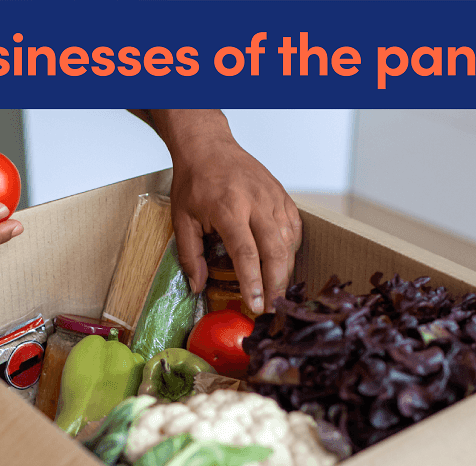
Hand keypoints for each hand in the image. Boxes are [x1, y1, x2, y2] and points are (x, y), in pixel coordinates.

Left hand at [169, 133, 301, 314]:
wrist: (209, 147)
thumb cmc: (194, 182)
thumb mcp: (182, 219)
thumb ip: (190, 255)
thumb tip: (197, 287)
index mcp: (229, 208)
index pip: (246, 253)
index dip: (253, 283)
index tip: (255, 306)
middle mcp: (256, 203)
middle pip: (275, 250)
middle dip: (276, 283)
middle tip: (272, 307)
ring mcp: (273, 198)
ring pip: (288, 241)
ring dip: (285, 270)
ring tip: (277, 292)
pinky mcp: (282, 196)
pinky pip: (293, 228)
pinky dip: (291, 250)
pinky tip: (283, 264)